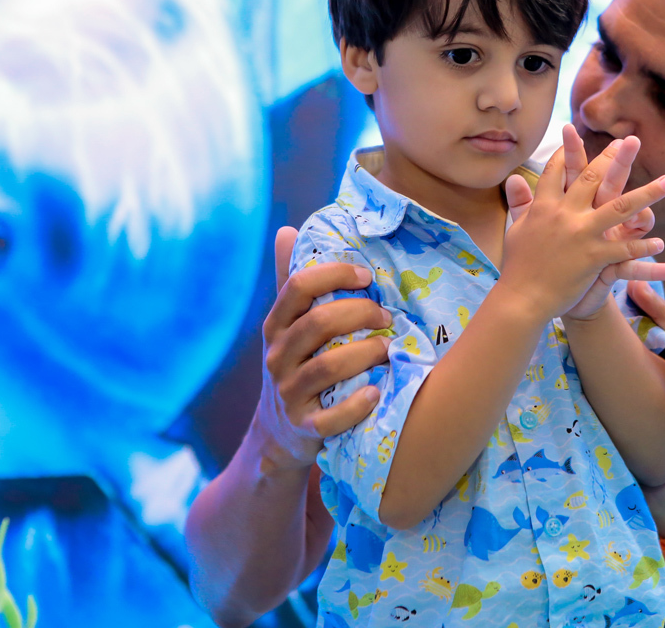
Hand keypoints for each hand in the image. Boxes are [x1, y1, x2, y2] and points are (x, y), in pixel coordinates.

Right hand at [253, 227, 392, 472]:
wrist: (279, 434)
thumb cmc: (296, 366)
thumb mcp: (288, 326)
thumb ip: (291, 282)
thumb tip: (287, 230)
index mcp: (276, 326)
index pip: (298, 287)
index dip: (335, 275)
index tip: (367, 277)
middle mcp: (277, 357)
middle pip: (318, 324)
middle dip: (359, 314)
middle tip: (387, 317)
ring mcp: (288, 394)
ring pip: (327, 368)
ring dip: (365, 354)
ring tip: (388, 349)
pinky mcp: (304, 427)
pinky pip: (330, 418)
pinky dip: (355, 405)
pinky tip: (375, 393)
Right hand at [506, 125, 664, 318]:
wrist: (522, 298)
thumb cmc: (517, 265)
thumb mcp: (516, 228)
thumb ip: (520, 201)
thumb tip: (514, 177)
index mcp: (543, 206)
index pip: (557, 170)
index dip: (569, 151)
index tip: (580, 134)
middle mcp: (563, 214)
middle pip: (592, 178)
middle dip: (613, 158)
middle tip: (632, 141)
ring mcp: (580, 234)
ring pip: (620, 207)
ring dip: (648, 193)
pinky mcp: (593, 257)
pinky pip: (624, 248)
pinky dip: (643, 246)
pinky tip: (659, 243)